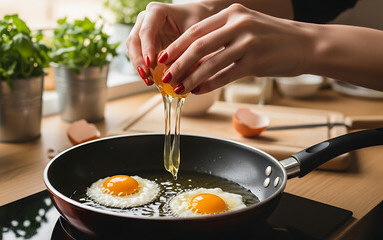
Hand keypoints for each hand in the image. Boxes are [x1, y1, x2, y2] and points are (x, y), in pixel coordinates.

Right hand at [126, 2, 207, 84]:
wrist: (199, 18)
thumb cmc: (198, 21)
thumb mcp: (195, 33)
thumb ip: (184, 49)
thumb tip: (175, 74)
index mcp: (156, 11)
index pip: (146, 30)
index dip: (146, 48)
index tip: (150, 63)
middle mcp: (146, 19)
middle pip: (134, 40)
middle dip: (138, 59)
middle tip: (146, 75)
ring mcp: (143, 31)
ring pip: (133, 49)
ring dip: (138, 66)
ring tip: (148, 80)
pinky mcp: (145, 43)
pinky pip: (139, 56)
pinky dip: (143, 68)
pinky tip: (150, 79)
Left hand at [159, 4, 314, 94]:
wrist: (307, 44)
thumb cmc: (272, 38)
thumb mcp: (246, 28)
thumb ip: (220, 37)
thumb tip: (192, 58)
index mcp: (232, 13)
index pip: (196, 31)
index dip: (176, 46)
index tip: (162, 59)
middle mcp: (239, 24)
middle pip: (198, 46)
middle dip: (178, 64)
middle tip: (166, 77)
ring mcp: (248, 43)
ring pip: (210, 63)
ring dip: (191, 78)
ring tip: (178, 89)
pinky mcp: (257, 61)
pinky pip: (226, 76)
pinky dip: (209, 85)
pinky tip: (199, 91)